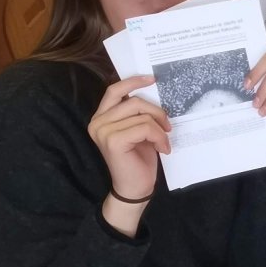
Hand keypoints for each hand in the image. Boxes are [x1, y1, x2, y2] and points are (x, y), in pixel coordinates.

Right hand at [88, 76, 169, 229]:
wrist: (135, 187)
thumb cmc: (138, 158)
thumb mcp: (139, 130)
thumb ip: (138, 112)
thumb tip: (153, 90)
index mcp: (101, 117)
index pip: (114, 90)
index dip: (133, 82)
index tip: (152, 79)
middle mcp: (97, 122)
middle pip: (134, 101)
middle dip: (156, 111)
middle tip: (168, 126)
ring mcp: (103, 131)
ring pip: (141, 115)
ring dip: (159, 128)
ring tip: (164, 141)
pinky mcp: (113, 141)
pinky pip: (144, 128)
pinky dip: (159, 137)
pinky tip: (162, 148)